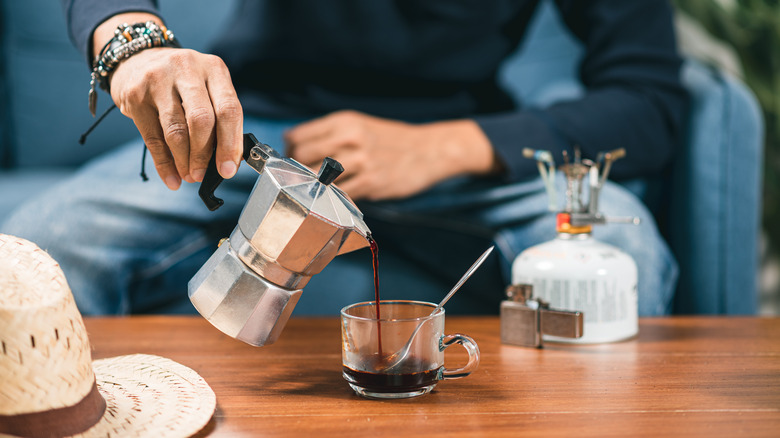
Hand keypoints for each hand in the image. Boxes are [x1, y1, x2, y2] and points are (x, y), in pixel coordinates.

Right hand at [95, 14, 242, 189]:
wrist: (137, 58)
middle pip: (202, 120)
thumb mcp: (206, 87)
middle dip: (204, 155)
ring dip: (185, 162)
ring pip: (176, 132)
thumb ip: (219, 117)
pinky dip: (164, 164)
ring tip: (189, 175)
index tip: (228, 169)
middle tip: (203, 175)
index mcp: (213, 68)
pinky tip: (172, 179)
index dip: (230, 144)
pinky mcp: (135, 96)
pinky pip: (153, 139)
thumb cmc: (182, 81)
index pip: (229, 109)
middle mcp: (187, 69)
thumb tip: (229, 161)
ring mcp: (158, 80)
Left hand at [284, 110, 498, 200]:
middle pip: (302, 157)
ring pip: (318, 178)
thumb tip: (292, 146)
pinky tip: (336, 200)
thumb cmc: (389, 140)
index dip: (288, 153)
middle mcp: (350, 138)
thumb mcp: (359, 125)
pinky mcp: (372, 182)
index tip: (291, 163)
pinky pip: (340, 195)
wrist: (429, 150)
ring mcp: (361, 161)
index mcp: (344, 122)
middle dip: (295, 172)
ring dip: (312, 189)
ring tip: (316, 193)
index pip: (297, 136)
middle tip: (300, 181)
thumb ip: (329, 134)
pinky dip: (333, 200)